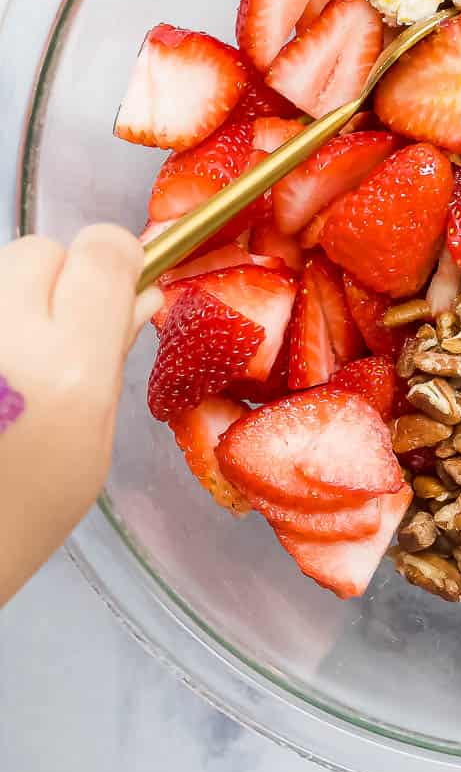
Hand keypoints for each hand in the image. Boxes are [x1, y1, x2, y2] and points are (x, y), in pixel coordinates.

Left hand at [0, 225, 159, 604]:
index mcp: (67, 372)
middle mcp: (5, 340)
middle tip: (56, 339)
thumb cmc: (19, 520)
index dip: (117, 261)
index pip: (101, 253)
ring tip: (12, 369)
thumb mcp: (93, 447)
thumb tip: (136, 294)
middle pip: (40, 251)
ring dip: (13, 304)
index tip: (120, 285)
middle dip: (57, 281)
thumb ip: (111, 359)